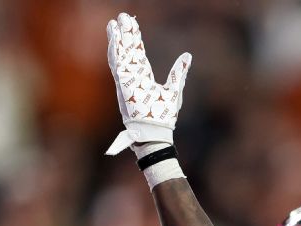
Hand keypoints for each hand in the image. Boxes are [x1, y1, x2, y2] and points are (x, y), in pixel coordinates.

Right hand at [105, 12, 191, 155]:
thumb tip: (187, 55)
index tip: (131, 24)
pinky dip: (115, 55)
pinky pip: (118, 69)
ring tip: (113, 24)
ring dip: (117, 40)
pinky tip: (113, 41)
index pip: (138, 54)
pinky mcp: (123, 89)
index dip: (135, 39)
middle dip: (124, 34)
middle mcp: (133, 78)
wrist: (157, 134)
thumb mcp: (175, 90)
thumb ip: (178, 72)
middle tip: (121, 16)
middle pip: (128, 51)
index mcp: (143, 78)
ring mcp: (127, 83)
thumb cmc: (164, 117)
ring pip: (120, 57)